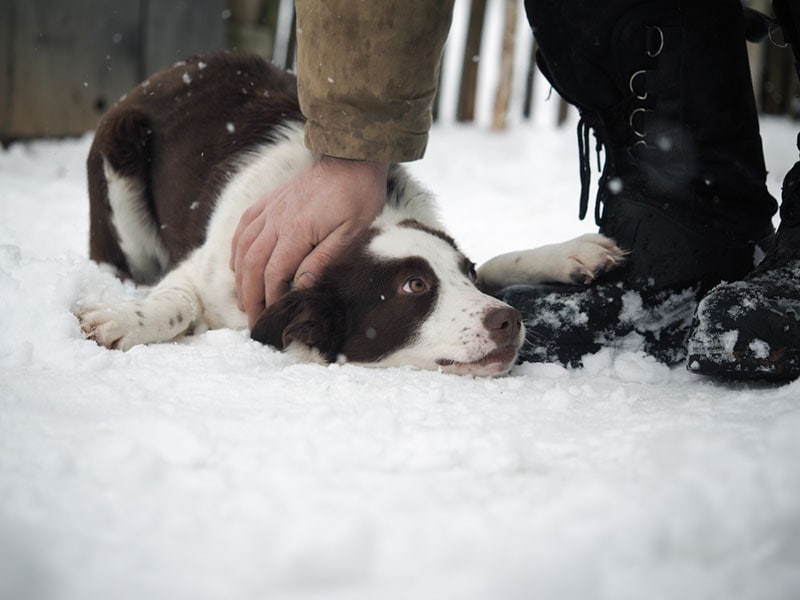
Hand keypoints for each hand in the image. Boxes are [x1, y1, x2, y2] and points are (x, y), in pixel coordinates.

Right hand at [231, 156, 388, 327]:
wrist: (351, 159)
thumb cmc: (357, 197)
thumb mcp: (350, 233)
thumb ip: (323, 259)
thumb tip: (301, 286)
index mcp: (297, 232)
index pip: (274, 274)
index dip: (270, 299)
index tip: (272, 318)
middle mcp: (276, 221)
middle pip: (252, 265)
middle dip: (250, 296)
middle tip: (253, 321)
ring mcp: (270, 210)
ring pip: (243, 248)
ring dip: (239, 277)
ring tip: (244, 300)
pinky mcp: (270, 202)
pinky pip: (244, 227)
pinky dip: (236, 249)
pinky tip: (237, 264)